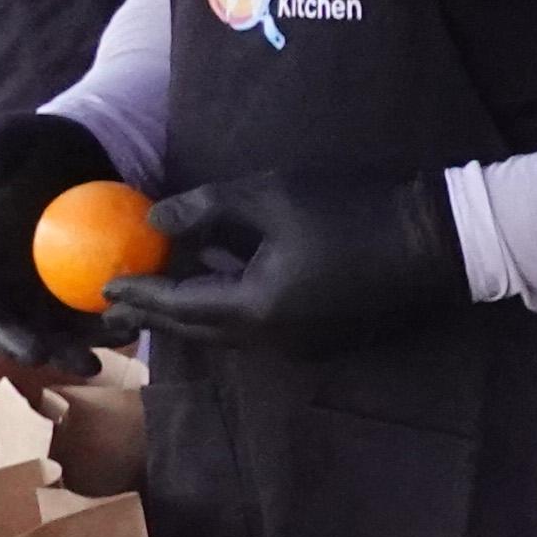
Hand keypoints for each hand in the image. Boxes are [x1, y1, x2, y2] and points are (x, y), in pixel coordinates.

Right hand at [0, 114, 122, 376]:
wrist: (76, 157)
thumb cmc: (34, 143)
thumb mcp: (10, 133)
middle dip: (14, 341)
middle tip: (40, 351)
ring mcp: (24, 293)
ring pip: (36, 334)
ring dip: (60, 352)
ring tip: (91, 361)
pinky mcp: (63, 298)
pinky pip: (76, 324)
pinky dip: (95, 335)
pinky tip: (124, 334)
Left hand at [103, 169, 463, 354]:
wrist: (435, 241)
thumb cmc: (351, 212)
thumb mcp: (271, 196)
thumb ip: (207, 208)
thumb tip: (155, 219)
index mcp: (255, 308)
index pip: (179, 306)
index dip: (139, 294)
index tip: (101, 287)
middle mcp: (270, 338)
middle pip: (196, 329)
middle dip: (152, 316)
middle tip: (110, 310)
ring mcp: (297, 341)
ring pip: (224, 329)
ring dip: (186, 311)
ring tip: (151, 294)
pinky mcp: (318, 332)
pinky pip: (252, 322)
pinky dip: (221, 304)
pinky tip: (213, 275)